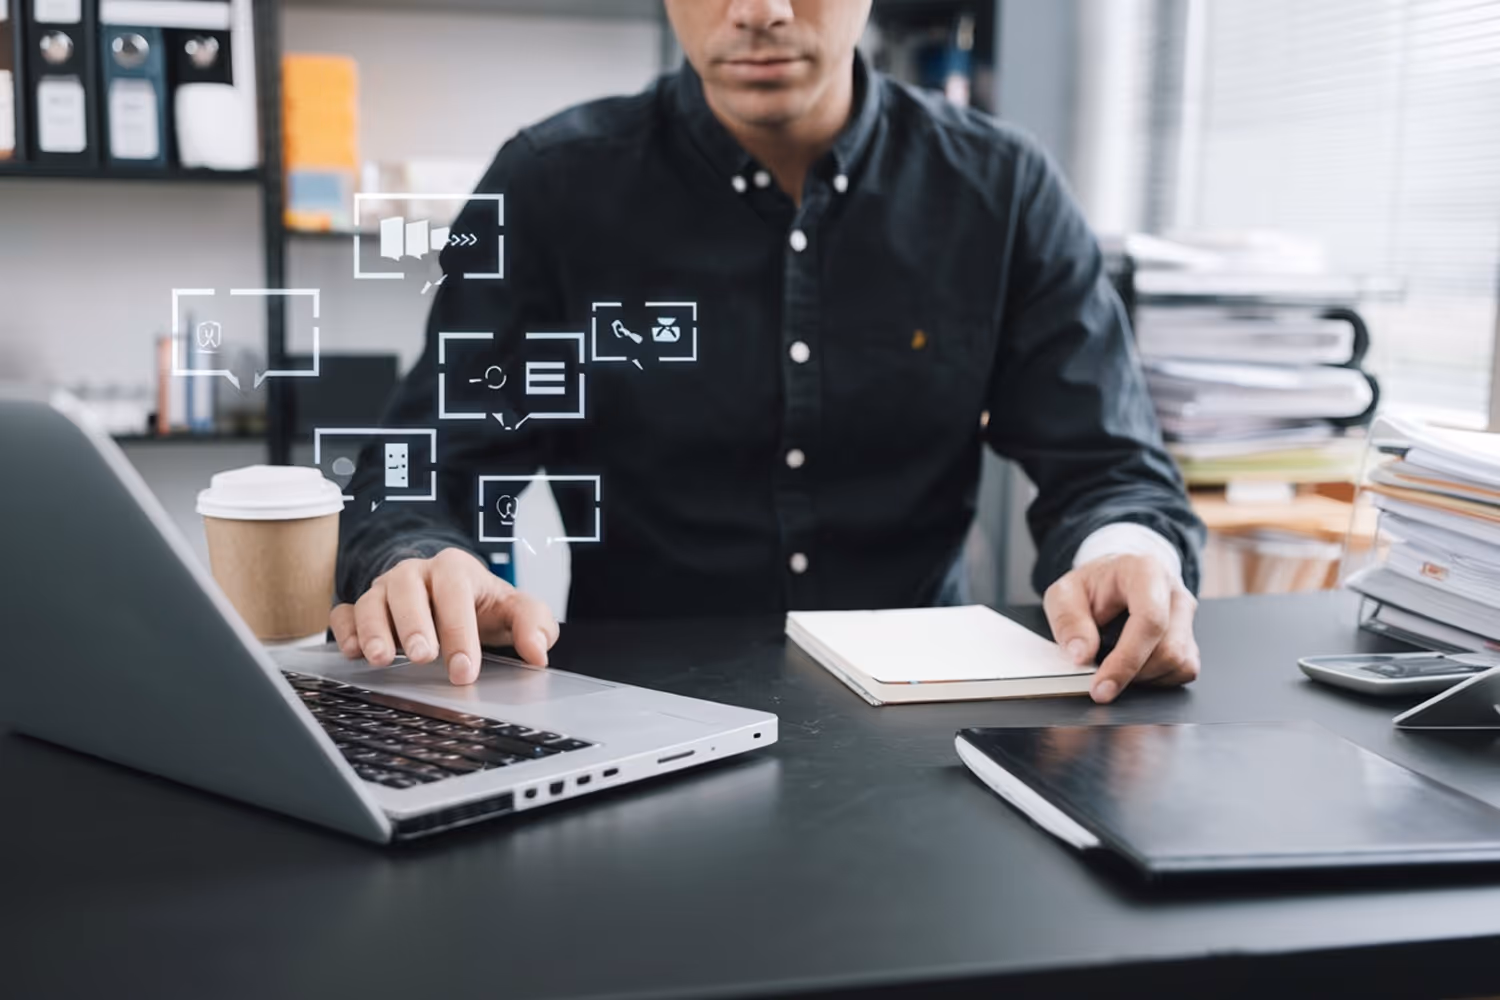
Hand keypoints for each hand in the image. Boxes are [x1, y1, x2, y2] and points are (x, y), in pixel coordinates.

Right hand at [328, 547, 559, 684]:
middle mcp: (415, 574)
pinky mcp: (362, 607)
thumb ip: (535, 625)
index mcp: (454, 569)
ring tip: (382, 660)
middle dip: (414, 624)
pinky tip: (352, 653)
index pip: (454, 593)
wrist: (452, 593)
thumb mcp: (516, 609)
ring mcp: (384, 589)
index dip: (459, 632)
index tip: (464, 670)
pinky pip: (345, 612)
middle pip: (407, 589)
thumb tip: (538, 652)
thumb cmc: (483, 604)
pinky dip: (345, 630)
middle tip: (424, 657)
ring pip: (371, 601)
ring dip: (374, 630)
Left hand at [1042, 553, 1199, 704]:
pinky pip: (1183, 671)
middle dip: (1131, 674)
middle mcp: (1175, 593)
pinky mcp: (1191, 639)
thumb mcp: (1064, 594)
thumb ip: (1068, 621)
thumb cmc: (1091, 586)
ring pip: (1178, 664)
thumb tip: (1082, 656)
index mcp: (1146, 572)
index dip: (1127, 659)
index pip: (1149, 620)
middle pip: (1168, 649)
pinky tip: (1134, 666)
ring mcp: (1187, 618)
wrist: (1112, 581)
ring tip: (1115, 663)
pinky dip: (1156, 679)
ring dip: (1143, 677)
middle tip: (1099, 678)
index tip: (1102, 686)